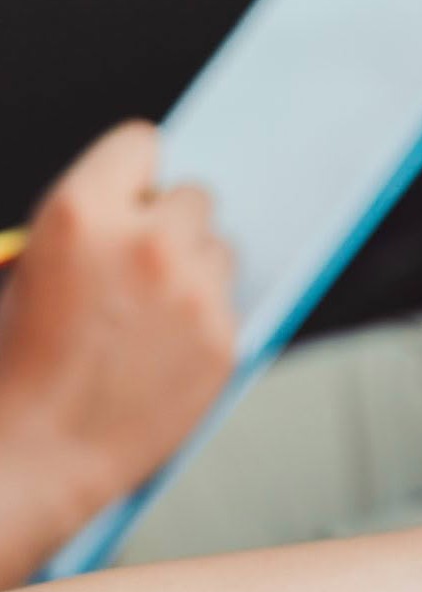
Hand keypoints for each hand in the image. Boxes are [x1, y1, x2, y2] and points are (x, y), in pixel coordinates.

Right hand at [0, 123, 237, 542]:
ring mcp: (192, 293)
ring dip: (196, 268)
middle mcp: (145, 243)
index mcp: (80, 211)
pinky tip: (165, 347)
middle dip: (170, 222)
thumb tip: (146, 201)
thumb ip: (92, 225)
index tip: (136, 190)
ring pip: (221, 248)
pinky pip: (230, 302)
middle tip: (143, 261)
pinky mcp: (223, 339)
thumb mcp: (31, 267)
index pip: (142, 142)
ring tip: (150, 311)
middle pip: (195, 195)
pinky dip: (207, 317)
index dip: (135, 171)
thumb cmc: (20, 358)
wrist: (36, 448)